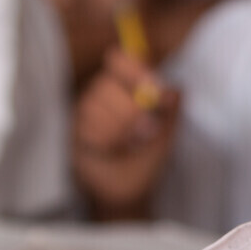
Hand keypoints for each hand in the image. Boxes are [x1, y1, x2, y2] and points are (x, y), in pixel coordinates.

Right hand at [73, 46, 178, 217]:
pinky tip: (111, 150)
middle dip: (130, 111)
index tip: (149, 83)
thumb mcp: (167, 135)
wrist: (128, 189)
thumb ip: (171, 112)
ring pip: (94, 106)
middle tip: (146, 132)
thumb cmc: (148, 158)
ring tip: (128, 144)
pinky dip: (104, 142)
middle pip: (107, 85)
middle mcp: (105, 93)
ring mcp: (87, 109)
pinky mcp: (74, 128)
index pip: (122, 59)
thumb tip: (176, 90)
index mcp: (129, 87)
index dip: (133, 68)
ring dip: (118, 131)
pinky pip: (85, 127)